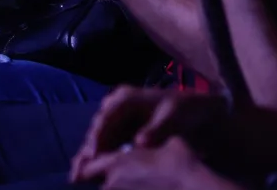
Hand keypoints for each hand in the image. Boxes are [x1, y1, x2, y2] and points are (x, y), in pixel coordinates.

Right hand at [71, 87, 229, 181]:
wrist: (198, 114)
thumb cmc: (186, 111)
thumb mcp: (173, 118)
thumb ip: (156, 130)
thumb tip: (140, 142)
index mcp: (126, 98)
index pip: (106, 120)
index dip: (97, 140)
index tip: (92, 158)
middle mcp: (116, 105)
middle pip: (97, 130)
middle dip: (87, 152)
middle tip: (78, 175)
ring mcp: (116, 119)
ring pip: (97, 140)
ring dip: (88, 158)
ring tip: (78, 178)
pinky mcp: (120, 132)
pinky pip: (105, 146)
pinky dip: (97, 159)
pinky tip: (87, 175)